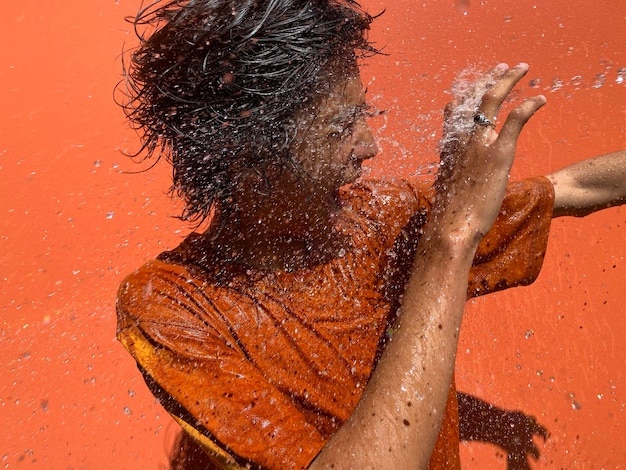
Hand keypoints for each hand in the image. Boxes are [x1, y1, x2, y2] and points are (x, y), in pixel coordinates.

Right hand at [433, 63, 545, 242]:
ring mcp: (479, 143)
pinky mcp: (498, 153)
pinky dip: (529, 105)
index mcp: (449, 147)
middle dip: (488, 78)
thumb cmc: (448, 214)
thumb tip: (450, 184)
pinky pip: (515, 119)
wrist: (451, 224)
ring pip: (492, 99)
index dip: (463, 96)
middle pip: (472, 97)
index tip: (471, 88)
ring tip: (521, 67)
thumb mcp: (445, 189)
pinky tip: (541, 99)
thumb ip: (451, 177)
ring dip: (508, 79)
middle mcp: (461, 139)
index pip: (452, 112)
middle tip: (502, 67)